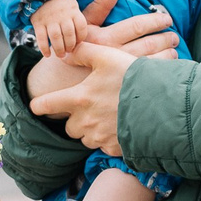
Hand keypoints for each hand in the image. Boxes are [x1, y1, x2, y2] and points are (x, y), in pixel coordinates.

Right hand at [24, 0, 177, 99]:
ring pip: (149, 64)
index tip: (168, 19)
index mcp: (104, 40)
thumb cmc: (69, 52)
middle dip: (165, 39)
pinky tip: (166, 71)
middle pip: (147, 45)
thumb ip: (101, 5)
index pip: (136, 26)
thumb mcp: (82, 26)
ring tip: (174, 51)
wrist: (55, 85)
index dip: (155, 21)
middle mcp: (112, 58)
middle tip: (175, 36)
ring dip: (166, 57)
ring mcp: (116, 76)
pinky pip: (143, 80)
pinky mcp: (119, 91)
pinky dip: (158, 74)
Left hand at [28, 42, 134, 156]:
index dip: (39, 106)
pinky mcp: (114, 148)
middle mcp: (85, 121)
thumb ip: (83, 52)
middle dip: (76, 120)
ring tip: (108, 117)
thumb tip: (64, 53)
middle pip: (68, 127)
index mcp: (79, 99)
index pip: (46, 105)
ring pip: (85, 138)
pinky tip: (120, 127)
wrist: (163, 103)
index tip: (37, 106)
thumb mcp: (108, 56)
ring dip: (91, 131)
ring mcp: (99, 137)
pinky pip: (103, 147)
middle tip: (91, 108)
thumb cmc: (134, 77)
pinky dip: (108, 140)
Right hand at [33, 0, 85, 58]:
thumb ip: (79, 17)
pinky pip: (41, 38)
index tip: (78, 42)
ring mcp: (49, 19)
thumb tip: (87, 30)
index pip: (81, 27)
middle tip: (69, 51)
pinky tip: (48, 55)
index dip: (81, 37)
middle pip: (69, 34)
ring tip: (61, 55)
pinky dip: (44, 48)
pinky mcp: (38, 23)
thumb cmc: (61, 4)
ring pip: (56, 37)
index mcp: (73, 10)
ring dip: (59, 49)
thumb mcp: (73, 5)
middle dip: (70, 46)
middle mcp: (62, 15)